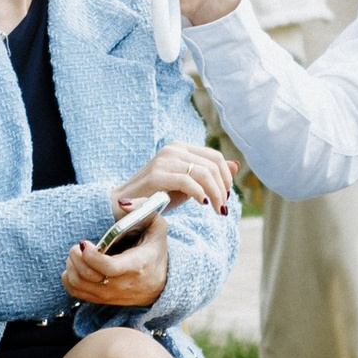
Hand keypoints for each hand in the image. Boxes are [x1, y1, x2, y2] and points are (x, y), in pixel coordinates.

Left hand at [63, 217, 168, 309]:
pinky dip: (69, 279)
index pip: (109, 268)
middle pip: (89, 276)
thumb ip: (142, 209)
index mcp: (136, 265)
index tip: (84, 243)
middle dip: (76, 259)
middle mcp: (122, 284)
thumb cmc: (155, 250)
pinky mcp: (102, 299)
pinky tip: (75, 266)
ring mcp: (111, 294)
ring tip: (75, 255)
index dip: (91, 256)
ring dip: (71, 268)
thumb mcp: (157, 227)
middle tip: (76, 246)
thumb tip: (121, 203)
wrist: (162, 282)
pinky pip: (77, 293)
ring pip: (80, 285)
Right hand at [114, 142, 232, 216]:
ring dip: (215, 193)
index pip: (215, 157)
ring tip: (218, 209)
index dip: (226, 176)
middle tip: (223, 207)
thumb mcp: (187, 185)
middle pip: (213, 164)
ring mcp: (164, 159)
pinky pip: (188, 181)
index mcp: (181, 148)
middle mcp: (173, 149)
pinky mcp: (157, 174)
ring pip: (204, 173)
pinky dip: (200, 193)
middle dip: (223, 187)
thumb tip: (236, 165)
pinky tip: (203, 204)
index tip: (227, 196)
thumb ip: (209, 175)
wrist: (121, 207)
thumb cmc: (155, 197)